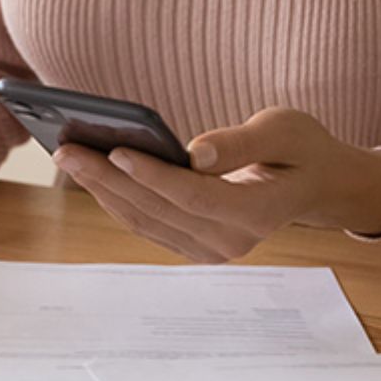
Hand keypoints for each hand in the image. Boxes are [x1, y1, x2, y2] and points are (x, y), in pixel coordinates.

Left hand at [52, 107, 380, 263]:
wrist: (315, 184)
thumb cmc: (301, 148)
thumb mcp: (285, 131)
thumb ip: (241, 143)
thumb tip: (195, 153)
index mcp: (259, 212)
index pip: (194, 196)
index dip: (153, 175)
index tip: (116, 149)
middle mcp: (232, 241)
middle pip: (159, 209)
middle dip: (109, 178)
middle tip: (66, 147)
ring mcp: (212, 249)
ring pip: (145, 220)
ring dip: (103, 190)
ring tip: (67, 154)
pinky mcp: (195, 245)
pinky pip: (147, 224)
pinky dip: (116, 198)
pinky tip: (90, 172)